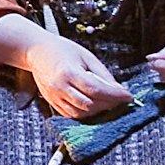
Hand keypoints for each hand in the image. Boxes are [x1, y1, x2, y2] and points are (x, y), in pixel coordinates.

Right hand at [22, 36, 136, 120]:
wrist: (36, 51)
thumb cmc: (60, 49)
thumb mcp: (86, 56)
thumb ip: (102, 74)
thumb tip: (118, 88)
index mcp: (68, 72)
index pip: (97, 89)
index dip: (115, 95)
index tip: (128, 96)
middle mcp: (60, 87)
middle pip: (90, 104)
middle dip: (109, 104)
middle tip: (120, 100)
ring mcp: (54, 96)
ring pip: (81, 113)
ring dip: (97, 110)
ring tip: (107, 102)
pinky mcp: (52, 102)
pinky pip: (71, 114)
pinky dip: (85, 113)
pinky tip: (93, 105)